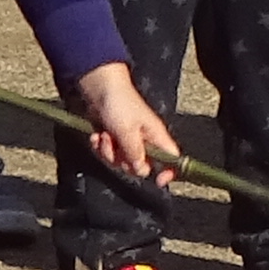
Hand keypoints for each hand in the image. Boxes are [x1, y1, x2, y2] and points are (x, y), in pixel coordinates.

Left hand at [76, 63, 181, 182]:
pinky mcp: (113, 139)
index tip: (158, 181)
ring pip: (121, 161)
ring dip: (108, 151)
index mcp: (156, 136)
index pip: (172, 159)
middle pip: (140, 166)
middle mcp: (144, 141)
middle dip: (123, 160)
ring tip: (103, 136)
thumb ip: (135, 153)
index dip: (169, 172)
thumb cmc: (119, 104)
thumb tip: (141, 171)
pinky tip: (96, 135)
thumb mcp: (127, 131)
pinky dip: (100, 147)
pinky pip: (108, 154)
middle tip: (114, 144)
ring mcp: (128, 140)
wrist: (99, 88)